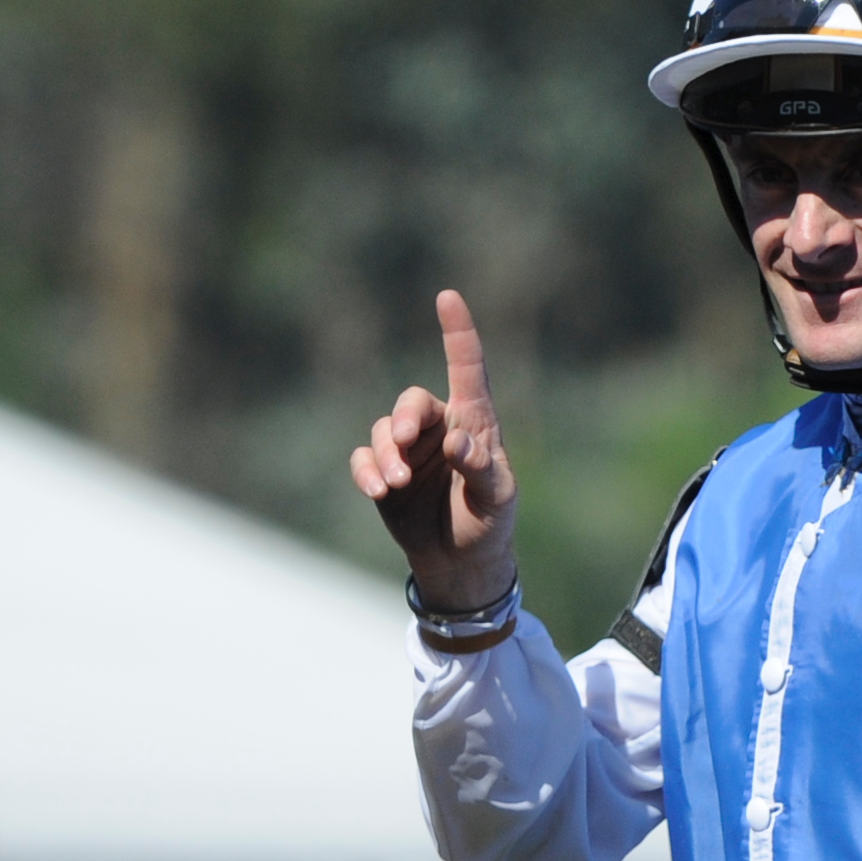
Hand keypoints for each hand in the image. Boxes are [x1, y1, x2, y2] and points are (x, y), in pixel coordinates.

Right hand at [351, 290, 520, 615]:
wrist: (461, 562)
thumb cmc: (489, 523)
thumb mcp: (497, 499)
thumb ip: (480, 468)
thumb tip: (456, 440)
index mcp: (475, 422)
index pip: (466, 369)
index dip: (457, 333)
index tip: (447, 298)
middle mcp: (439, 428)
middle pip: (412, 402)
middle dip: (404, 418)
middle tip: (405, 441)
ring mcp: (409, 451)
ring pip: (383, 430)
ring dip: (384, 454)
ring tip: (393, 485)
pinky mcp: (384, 473)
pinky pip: (364, 459)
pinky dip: (365, 472)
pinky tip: (377, 492)